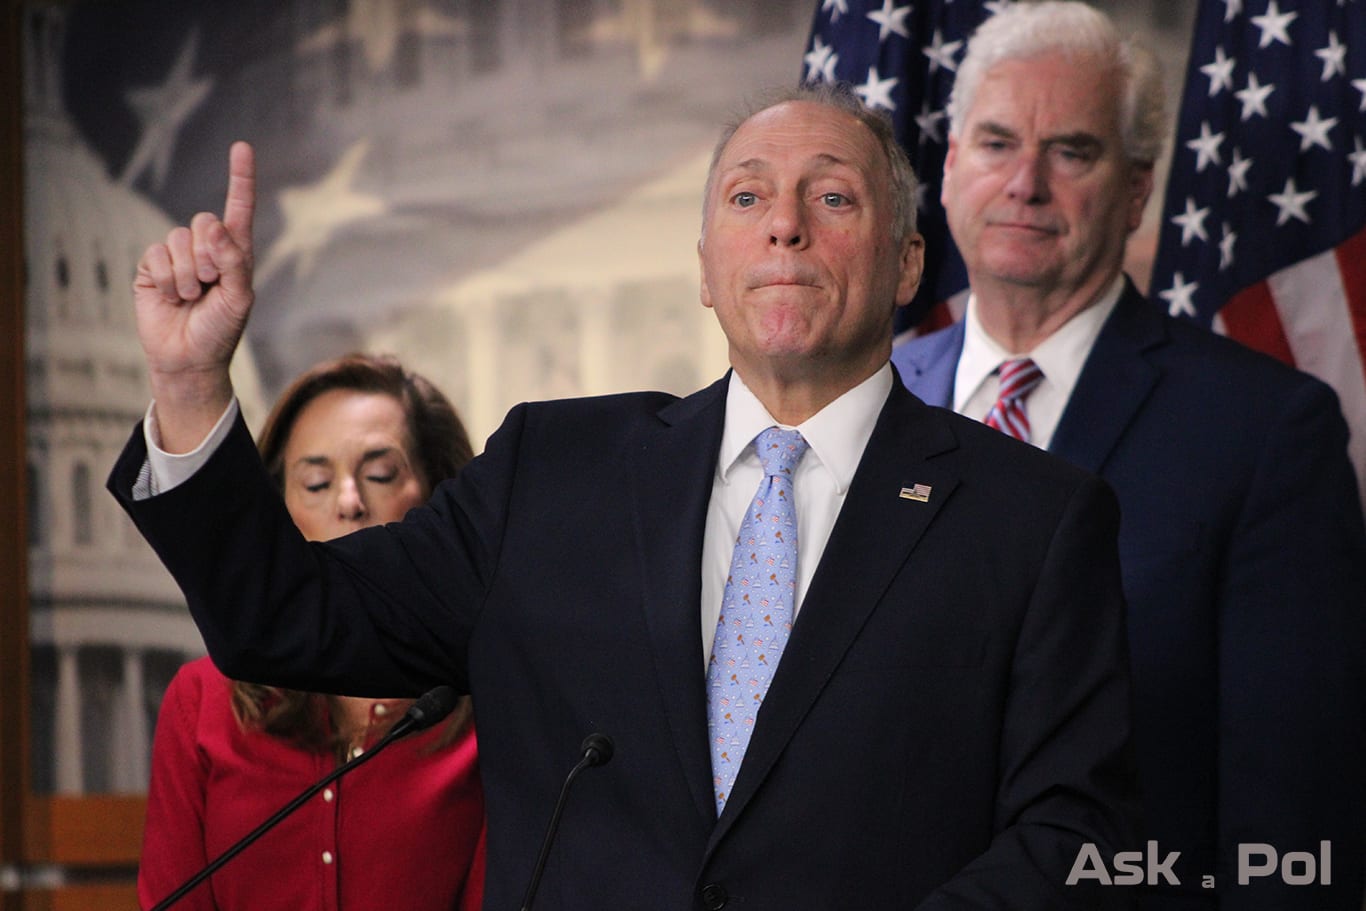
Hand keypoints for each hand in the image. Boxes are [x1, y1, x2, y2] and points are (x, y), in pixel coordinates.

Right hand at [134, 141, 254, 449]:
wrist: (188, 358)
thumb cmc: (221, 331)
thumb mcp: (239, 299)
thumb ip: (234, 262)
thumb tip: (215, 228)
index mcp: (236, 253)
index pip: (239, 209)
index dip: (240, 178)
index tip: (241, 147)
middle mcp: (207, 248)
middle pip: (204, 221)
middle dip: (208, 256)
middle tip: (209, 287)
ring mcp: (179, 256)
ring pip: (179, 239)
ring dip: (187, 274)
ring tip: (192, 297)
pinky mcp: (153, 266)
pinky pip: (157, 254)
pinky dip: (167, 279)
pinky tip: (172, 298)